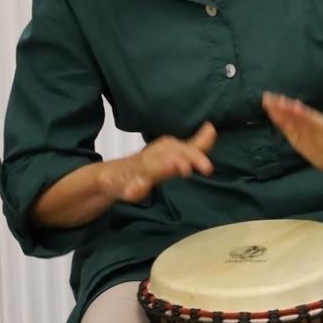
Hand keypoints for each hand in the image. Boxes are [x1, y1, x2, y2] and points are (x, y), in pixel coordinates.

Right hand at [102, 122, 216, 202]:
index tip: (207, 166)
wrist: (111, 175)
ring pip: (151, 168)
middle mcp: (154, 156)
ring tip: (174, 168)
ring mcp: (139, 170)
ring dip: (162, 168)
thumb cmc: (150, 164)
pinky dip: (132, 189)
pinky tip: (132, 193)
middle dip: (182, 160)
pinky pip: (130, 186)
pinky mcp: (124, 182)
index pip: (186, 149)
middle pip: (171, 155)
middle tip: (188, 168)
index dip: (196, 155)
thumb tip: (211, 128)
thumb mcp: (175, 153)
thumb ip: (196, 144)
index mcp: (167, 148)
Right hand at [263, 92, 322, 179]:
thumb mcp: (316, 137)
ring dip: (310, 122)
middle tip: (277, 101)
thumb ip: (300, 124)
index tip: (268, 101)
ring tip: (297, 107)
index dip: (279, 116)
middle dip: (290, 116)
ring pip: (321, 136)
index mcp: (308, 148)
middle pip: (304, 131)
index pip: (292, 129)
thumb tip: (282, 104)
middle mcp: (319, 153)